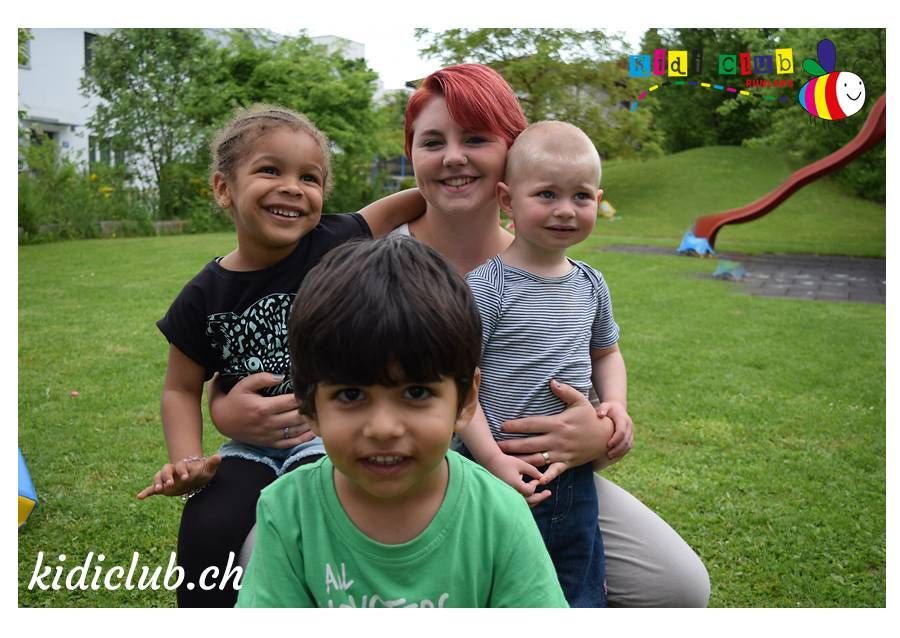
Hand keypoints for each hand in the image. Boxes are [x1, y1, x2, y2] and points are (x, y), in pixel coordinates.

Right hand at [136, 454, 220, 498]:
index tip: (186, 477)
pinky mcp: (162, 487)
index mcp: (183, 466)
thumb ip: (212, 463)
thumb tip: (219, 456)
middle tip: (170, 484)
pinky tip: (140, 497)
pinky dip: (146, 492)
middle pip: (166, 470)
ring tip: (159, 490)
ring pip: (158, 477)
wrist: (194, 478)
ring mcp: (166, 479)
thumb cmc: (201, 473)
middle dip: (167, 476)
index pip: (180, 466)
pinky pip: (151, 489)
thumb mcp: (208, 470)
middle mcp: (172, 471)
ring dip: (157, 483)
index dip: (182, 471)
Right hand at [207, 373, 313, 447]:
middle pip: (297, 416)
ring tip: (319, 413)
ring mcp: (270, 435)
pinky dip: (304, 438)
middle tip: (319, 400)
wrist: (222, 421)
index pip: (291, 401)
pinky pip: (291, 443)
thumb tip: (281, 376)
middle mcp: (269, 423)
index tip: (312, 389)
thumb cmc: (234, 399)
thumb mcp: (243, 385)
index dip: (303, 395)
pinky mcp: (270, 443)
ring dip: (310, 422)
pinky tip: (313, 431)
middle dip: (309, 408)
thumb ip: (262, 378)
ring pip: (296, 430)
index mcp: (264, 408)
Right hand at [481, 452, 550, 507]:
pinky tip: (529, 496)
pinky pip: (516, 502)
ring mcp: (506, 495)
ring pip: (522, 504)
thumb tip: (542, 478)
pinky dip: (524, 501)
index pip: (530, 491)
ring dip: (533, 501)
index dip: (534, 485)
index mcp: (515, 485)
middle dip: (540, 497)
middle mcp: (511, 493)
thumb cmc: (505, 461)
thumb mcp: (521, 464)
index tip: (536, 480)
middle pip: (528, 501)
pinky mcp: (504, 495)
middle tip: (548, 493)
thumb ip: (533, 471)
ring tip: (540, 497)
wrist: (489, 461)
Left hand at [497, 379, 611, 470]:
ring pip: (538, 459)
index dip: (516, 425)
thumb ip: (566, 391)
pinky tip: (533, 480)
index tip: (502, 426)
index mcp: (558, 423)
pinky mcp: (567, 463)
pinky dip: (545, 477)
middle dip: (512, 446)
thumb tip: (552, 381)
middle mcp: (558, 440)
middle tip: (496, 446)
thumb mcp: (580, 401)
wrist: (606, 437)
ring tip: (506, 461)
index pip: (532, 424)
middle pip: (530, 444)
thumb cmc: (590, 417)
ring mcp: (562, 453)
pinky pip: (554, 472)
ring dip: (521, 461)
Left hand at [597, 400, 633, 459]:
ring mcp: (631, 431)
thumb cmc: (609, 408)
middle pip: (626, 440)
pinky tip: (614, 455)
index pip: (621, 431)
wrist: (618, 408)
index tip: (608, 445)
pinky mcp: (630, 436)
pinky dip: (622, 452)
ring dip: (620, 452)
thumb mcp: (605, 406)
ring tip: (609, 457)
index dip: (616, 439)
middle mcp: (629, 425)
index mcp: (623, 419)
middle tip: (608, 455)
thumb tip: (600, 415)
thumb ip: (602, 409)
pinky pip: (629, 446)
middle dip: (618, 449)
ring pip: (629, 444)